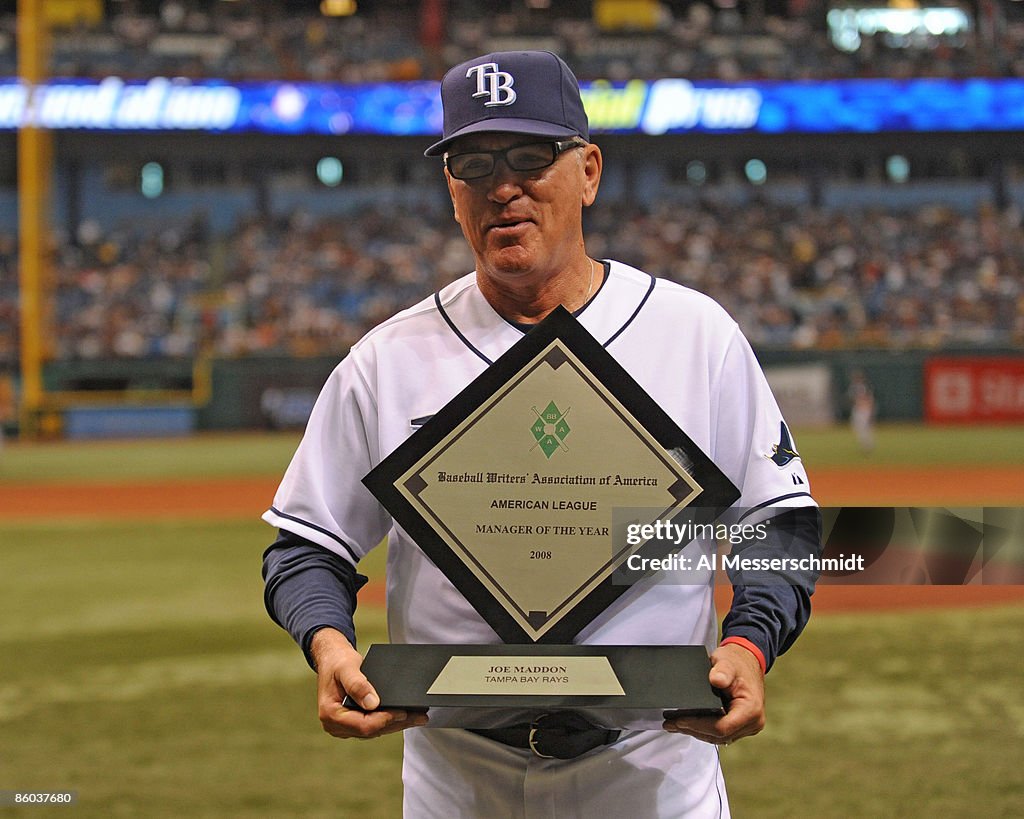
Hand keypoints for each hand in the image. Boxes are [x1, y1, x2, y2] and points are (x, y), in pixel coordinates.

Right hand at [310, 628, 428, 738]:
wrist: (332, 659)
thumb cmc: (337, 662)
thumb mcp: (347, 668)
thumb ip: (357, 684)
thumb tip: (372, 703)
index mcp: (330, 714)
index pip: (362, 725)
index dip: (384, 720)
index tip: (402, 712)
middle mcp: (336, 725)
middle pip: (371, 730)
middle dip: (396, 723)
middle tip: (419, 716)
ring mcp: (345, 726)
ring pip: (374, 730)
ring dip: (396, 723)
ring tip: (418, 717)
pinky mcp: (353, 722)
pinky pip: (373, 725)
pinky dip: (390, 720)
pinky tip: (405, 715)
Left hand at [663, 643, 764, 745]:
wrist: (747, 662)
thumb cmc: (738, 663)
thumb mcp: (727, 662)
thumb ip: (722, 671)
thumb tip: (716, 680)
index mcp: (751, 710)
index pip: (722, 727)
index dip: (699, 725)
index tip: (680, 720)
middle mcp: (752, 722)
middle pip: (719, 736)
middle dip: (693, 730)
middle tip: (670, 723)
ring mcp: (747, 726)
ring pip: (718, 738)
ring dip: (696, 731)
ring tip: (674, 724)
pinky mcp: (740, 726)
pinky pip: (720, 733)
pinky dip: (703, 729)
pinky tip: (688, 724)